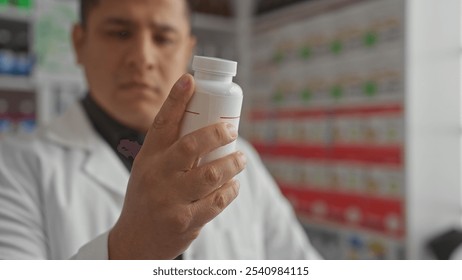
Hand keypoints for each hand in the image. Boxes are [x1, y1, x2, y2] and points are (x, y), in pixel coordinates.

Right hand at [108, 74, 246, 258]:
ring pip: (211, 174)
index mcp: (148, 158)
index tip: (190, 80)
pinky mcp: (185, 221)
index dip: (176, 99)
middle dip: (217, 134)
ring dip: (232, 164)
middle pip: (190, 146)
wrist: (135, 240)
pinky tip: (234, 185)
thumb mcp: (147, 169)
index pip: (161, 124)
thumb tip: (203, 122)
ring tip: (240, 158)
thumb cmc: (147, 197)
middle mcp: (157, 176)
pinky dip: (230, 190)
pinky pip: (217, 201)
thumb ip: (169, 149)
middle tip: (232, 131)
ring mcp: (171, 200)